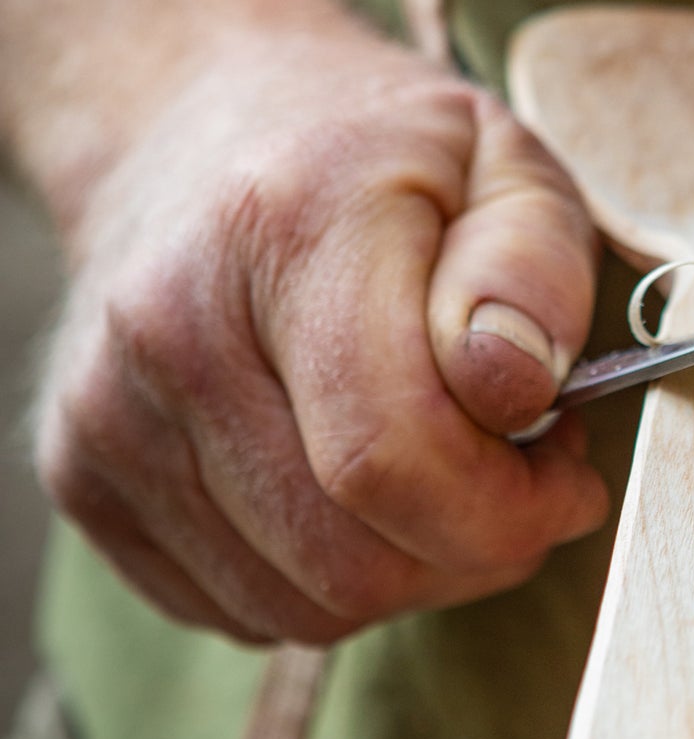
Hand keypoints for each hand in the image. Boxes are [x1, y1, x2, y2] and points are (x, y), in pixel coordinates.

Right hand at [34, 25, 607, 643]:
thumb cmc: (377, 158)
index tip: (567, 478)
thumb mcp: (503, 161)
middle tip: (519, 478)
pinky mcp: (82, 479)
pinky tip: (355, 490)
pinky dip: (323, 581)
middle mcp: (169, 326)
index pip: (393, 454)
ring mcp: (107, 413)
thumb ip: (532, 267)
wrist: (193, 128)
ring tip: (441, 471)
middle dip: (471, 550)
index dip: (509, 508)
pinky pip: (238, 610)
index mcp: (284, 226)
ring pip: (298, 606)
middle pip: (349, 560)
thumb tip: (515, 386)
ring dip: (405, 573)